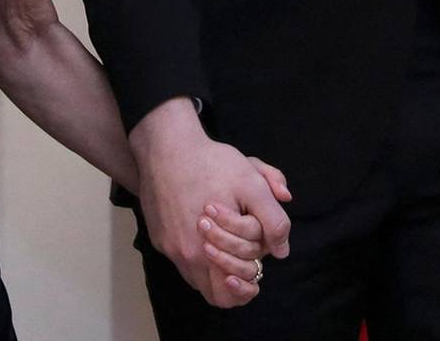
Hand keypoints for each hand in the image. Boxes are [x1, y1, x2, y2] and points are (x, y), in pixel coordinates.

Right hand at [130, 100, 291, 307]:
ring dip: (212, 268)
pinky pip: (180, 259)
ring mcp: (168, 248)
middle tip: (243, 255)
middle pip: (212, 293)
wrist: (165, 146)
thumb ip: (273, 220)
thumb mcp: (252, 184)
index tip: (255, 266)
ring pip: (194, 277)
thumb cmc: (211, 163)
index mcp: (210, 250)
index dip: (248, 284)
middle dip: (232, 277)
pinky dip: (195, 252)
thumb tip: (282, 250)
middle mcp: (185, 256)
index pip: (230, 293)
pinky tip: (204, 227)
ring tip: (226, 242)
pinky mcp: (157, 237)